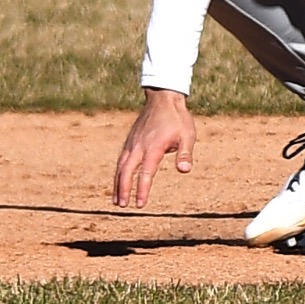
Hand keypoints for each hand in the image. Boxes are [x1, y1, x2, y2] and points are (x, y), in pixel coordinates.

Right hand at [112, 88, 195, 208]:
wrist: (163, 97)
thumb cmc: (177, 118)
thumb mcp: (187, 135)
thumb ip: (185, 153)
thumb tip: (184, 171)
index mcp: (153, 147)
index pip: (146, 172)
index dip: (142, 189)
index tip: (140, 204)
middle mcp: (139, 146)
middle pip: (126, 170)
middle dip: (123, 189)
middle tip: (122, 206)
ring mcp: (133, 142)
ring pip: (121, 165)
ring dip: (117, 183)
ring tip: (117, 200)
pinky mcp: (131, 140)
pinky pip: (121, 159)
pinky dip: (118, 172)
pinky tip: (118, 181)